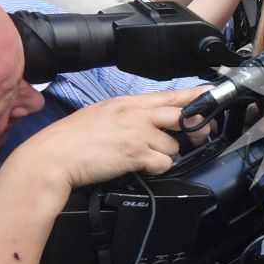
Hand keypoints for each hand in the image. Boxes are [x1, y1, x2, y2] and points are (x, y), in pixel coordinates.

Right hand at [14, 89, 197, 190]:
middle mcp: (136, 113)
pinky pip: (164, 162)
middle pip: (180, 115)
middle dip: (195, 127)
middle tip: (199, 135)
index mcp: (127, 102)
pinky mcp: (136, 153)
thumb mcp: (102, 115)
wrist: (53, 156)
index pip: (168, 95)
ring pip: (173, 144)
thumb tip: (148, 122)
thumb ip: (128, 115)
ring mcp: (137, 132)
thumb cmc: (72, 140)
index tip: (210, 95)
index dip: (193, 97)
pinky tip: (140, 167)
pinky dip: (157, 168)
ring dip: (164, 154)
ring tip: (142, 158)